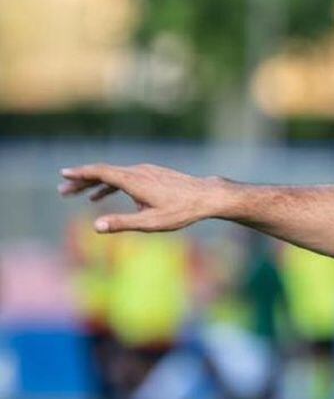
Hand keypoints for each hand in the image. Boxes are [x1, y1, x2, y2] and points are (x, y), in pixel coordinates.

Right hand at [58, 163, 225, 232]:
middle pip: (104, 172)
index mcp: (134, 180)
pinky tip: (102, 196)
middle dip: (82, 181)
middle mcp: (138, 171)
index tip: (64, 174)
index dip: (81, 173)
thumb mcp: (150, 222)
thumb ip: (122, 223)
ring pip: (114, 175)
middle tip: (62, 191)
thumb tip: (95, 226)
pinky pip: (125, 177)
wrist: (207, 197)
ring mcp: (146, 171)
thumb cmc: (181, 211)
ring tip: (78, 195)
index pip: (101, 172)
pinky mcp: (153, 174)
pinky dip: (110, 185)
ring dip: (94, 184)